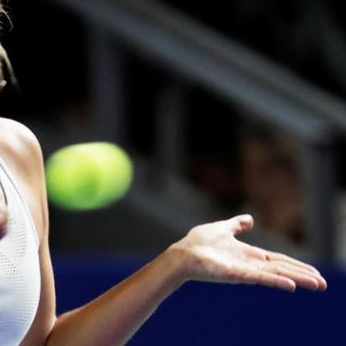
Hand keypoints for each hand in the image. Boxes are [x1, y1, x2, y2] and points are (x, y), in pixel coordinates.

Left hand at [168, 214, 326, 291]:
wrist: (182, 253)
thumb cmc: (199, 242)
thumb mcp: (223, 228)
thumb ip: (237, 225)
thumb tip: (249, 219)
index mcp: (248, 254)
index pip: (277, 261)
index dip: (295, 265)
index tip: (314, 272)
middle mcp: (249, 264)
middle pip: (281, 270)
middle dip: (302, 275)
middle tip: (323, 284)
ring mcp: (243, 270)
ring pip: (275, 275)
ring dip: (296, 279)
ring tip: (316, 284)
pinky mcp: (235, 274)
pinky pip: (258, 277)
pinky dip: (275, 281)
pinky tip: (291, 285)